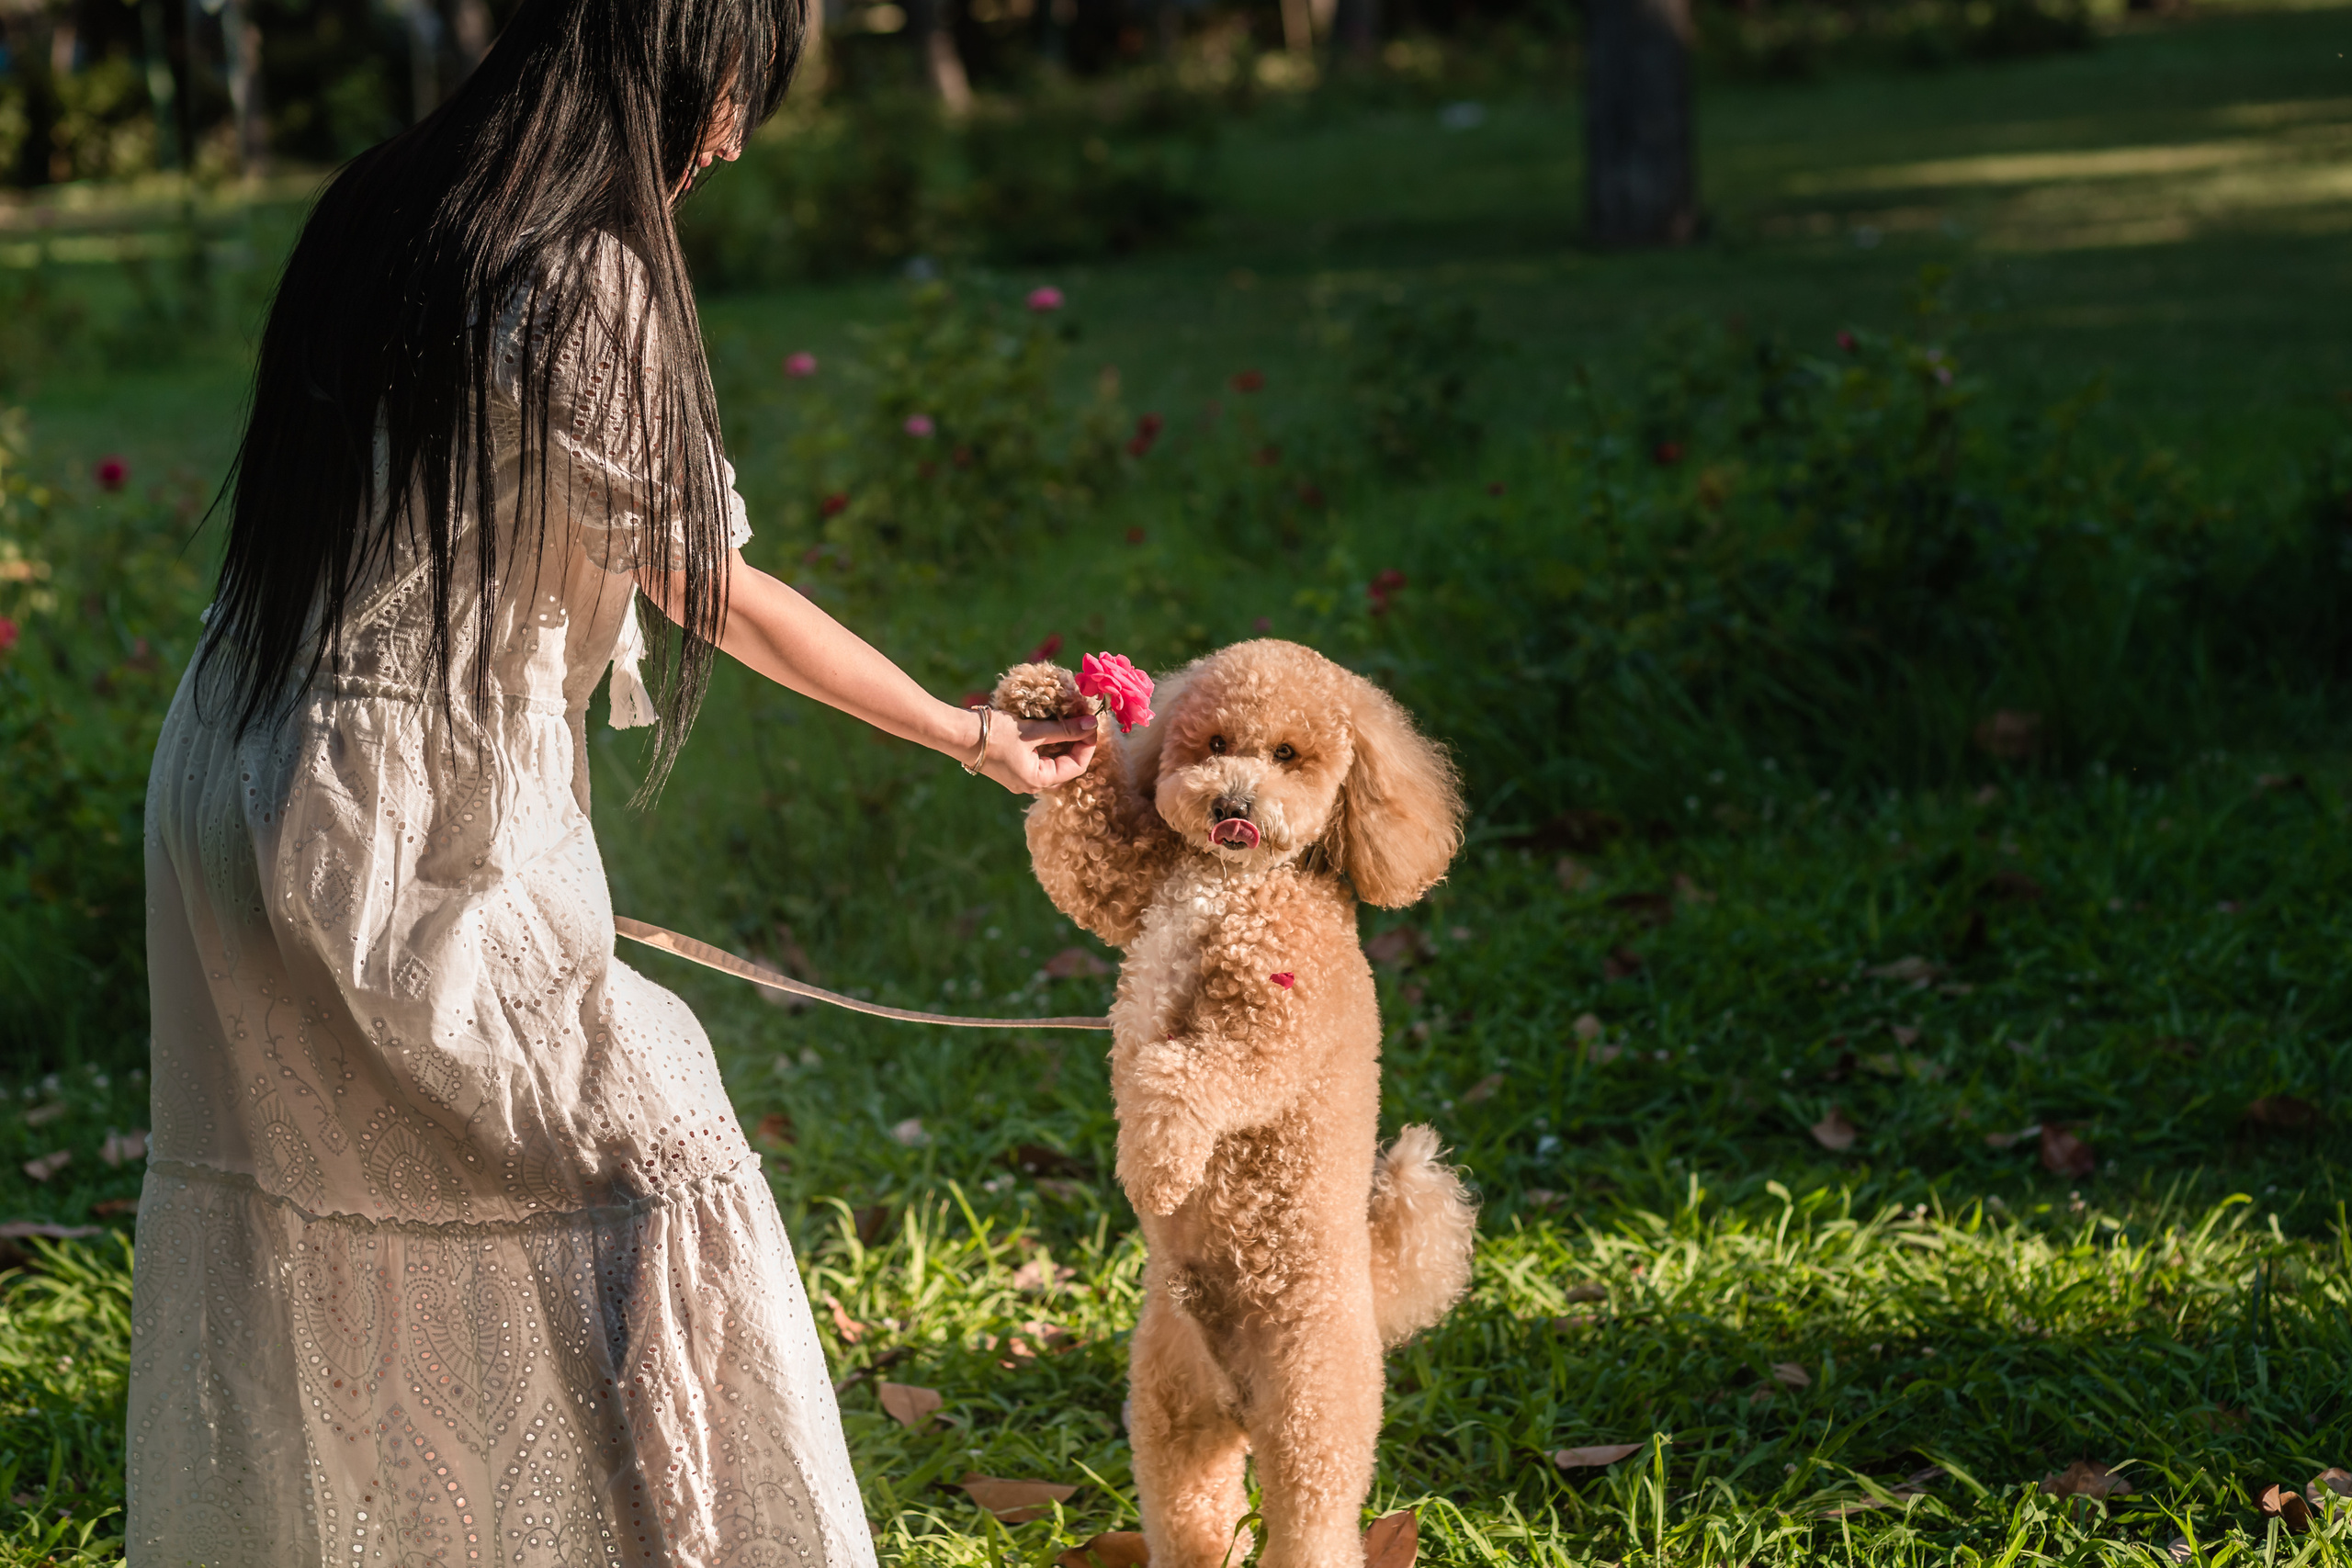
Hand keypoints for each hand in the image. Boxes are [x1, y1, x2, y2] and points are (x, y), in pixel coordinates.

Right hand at [976, 710, 1097, 793]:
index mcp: (1038, 780)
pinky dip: (1049, 744)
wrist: (959, 734)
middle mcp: (1030, 785)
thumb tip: (1092, 723)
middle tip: (1084, 720)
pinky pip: (1039, 759)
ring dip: (1063, 742)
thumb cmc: (994, 734)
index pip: (1076, 767)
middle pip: (1066, 766)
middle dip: (1077, 743)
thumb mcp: (1033, 731)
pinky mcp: (1013, 768)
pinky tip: (1052, 727)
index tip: (1092, 723)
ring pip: (1053, 762)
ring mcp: (1020, 778)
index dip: (1088, 744)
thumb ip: (1065, 729)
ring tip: (1071, 720)